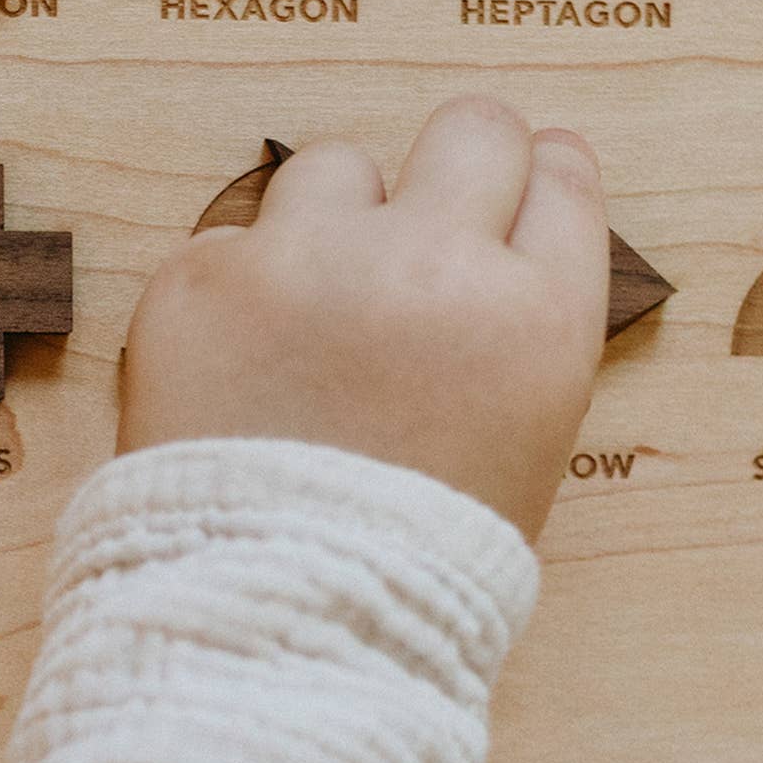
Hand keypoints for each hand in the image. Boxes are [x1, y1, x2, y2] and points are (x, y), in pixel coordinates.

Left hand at [121, 98, 609, 539]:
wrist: (279, 632)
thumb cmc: (413, 570)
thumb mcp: (520, 457)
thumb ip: (515, 338)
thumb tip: (496, 247)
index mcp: (536, 319)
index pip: (561, 178)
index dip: (531, 187)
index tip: (506, 204)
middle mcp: (433, 264)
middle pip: (472, 129)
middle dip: (453, 170)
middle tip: (416, 236)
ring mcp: (310, 262)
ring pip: (336, 167)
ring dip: (331, 228)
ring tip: (310, 330)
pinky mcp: (201, 281)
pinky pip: (228, 242)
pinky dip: (234, 298)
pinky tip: (237, 377)